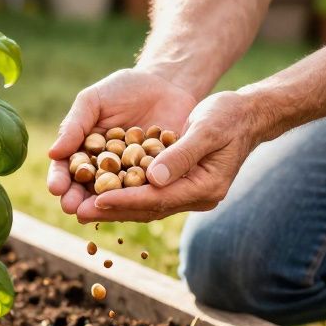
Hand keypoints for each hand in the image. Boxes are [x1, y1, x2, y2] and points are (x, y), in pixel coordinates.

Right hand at [47, 68, 197, 216]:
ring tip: (94, 213)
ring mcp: (130, 175)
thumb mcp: (94, 101)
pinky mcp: (156, 178)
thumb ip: (75, 125)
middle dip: (78, 200)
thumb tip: (52, 153)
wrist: (167, 84)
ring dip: (104, 206)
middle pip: (87, 189)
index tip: (56, 188)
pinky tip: (132, 204)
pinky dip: (138, 199)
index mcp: (84, 151)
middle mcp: (104, 169)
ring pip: (115, 195)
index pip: (67, 169)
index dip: (60, 179)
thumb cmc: (124, 89)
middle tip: (72, 208)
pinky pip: (146, 191)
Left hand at [71, 90, 263, 222]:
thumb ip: (181, 154)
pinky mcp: (183, 184)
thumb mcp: (207, 128)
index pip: (158, 198)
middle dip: (113, 209)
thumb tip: (153, 179)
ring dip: (115, 206)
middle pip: (149, 208)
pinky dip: (126, 194)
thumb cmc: (229, 115)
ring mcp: (191, 193)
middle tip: (78, 211)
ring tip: (82, 207)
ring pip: (147, 204)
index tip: (96, 200)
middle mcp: (198, 196)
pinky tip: (102, 192)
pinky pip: (150, 194)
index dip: (126, 200)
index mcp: (206, 186)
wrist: (247, 114)